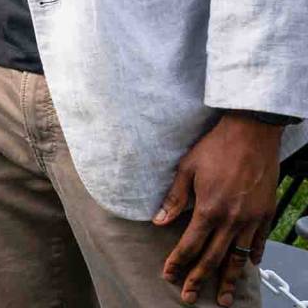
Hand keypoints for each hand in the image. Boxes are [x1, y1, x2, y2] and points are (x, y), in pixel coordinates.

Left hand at [155, 112, 283, 305]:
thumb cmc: (216, 147)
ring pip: (239, 256)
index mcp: (209, 210)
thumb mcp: (187, 169)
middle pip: (213, 258)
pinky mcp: (266, 212)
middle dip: (200, 280)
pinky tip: (249, 266)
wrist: (251, 133)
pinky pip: (260, 241)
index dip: (177, 263)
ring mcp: (252, 218)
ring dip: (230, 279)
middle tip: (190, 297)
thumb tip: (158, 221)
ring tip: (225, 298)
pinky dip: (254, 256)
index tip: (169, 275)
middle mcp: (232, 219)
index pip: (189, 245)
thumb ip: (174, 199)